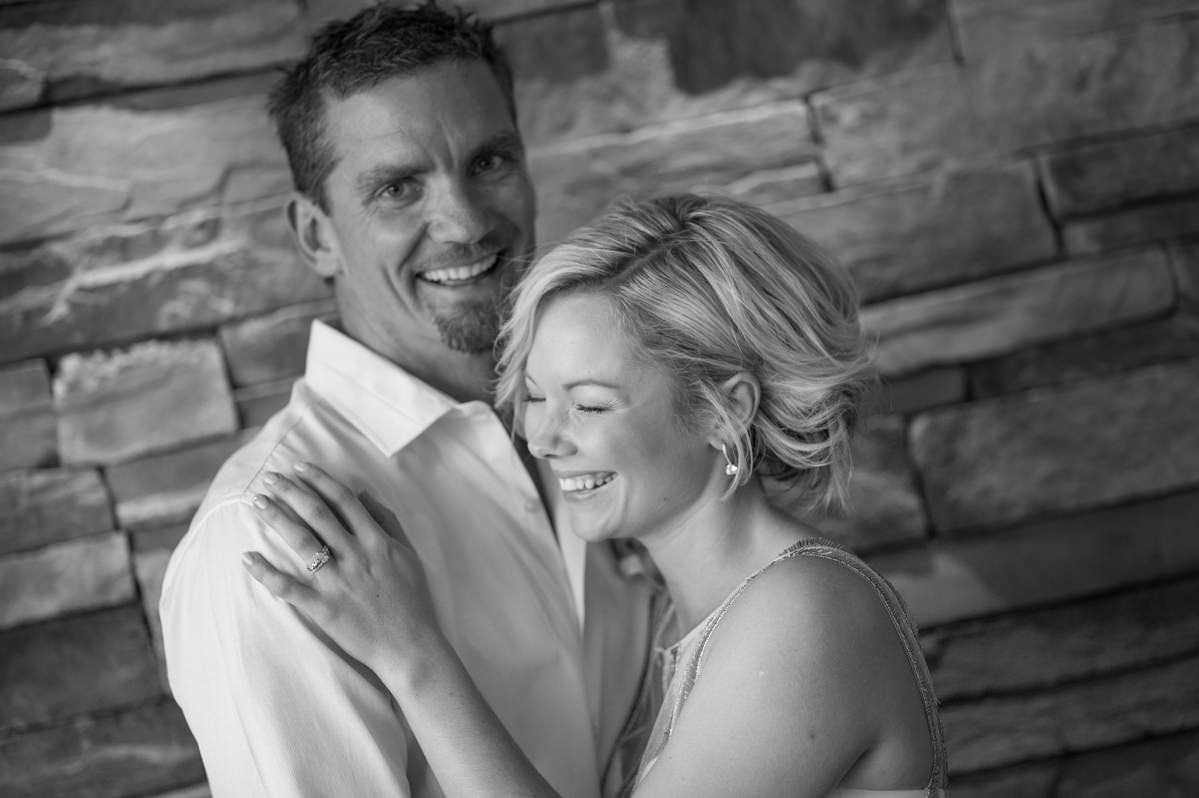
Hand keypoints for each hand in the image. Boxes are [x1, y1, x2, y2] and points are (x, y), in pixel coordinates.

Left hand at [242, 462, 438, 675]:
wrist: (411, 646)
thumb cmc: (412, 600)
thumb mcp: (408, 554)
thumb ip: (387, 521)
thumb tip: (364, 493)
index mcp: (377, 541)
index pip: (343, 501)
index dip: (319, 480)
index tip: (299, 467)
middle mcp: (356, 556)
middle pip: (318, 515)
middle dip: (291, 493)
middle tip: (268, 479)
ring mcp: (339, 582)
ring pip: (302, 543)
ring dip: (277, 519)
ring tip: (258, 504)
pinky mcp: (325, 609)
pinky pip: (289, 589)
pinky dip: (266, 574)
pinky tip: (247, 558)